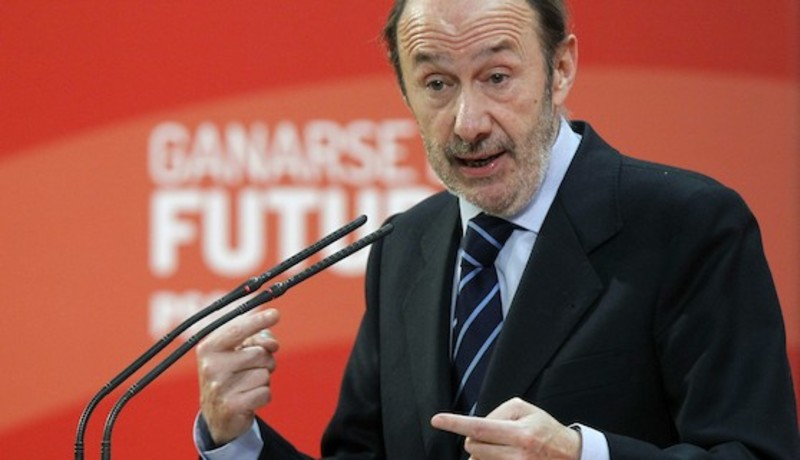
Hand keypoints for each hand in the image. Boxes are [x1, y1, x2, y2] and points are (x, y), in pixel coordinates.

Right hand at [196, 308, 280, 444]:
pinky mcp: (231, 406)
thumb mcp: (238, 353)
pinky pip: (265, 393)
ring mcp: (219, 388)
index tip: (276, 314)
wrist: (218, 415)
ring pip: (264, 374)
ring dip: (264, 380)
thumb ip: (256, 340)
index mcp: (209, 349)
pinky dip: (264, 396)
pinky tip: (250, 399)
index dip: (258, 321)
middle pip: (260, 353)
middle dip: (266, 360)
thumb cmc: (232, 375)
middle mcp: (211, 367)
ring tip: (248, 385)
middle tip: (254, 369)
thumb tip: (271, 344)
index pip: (237, 330)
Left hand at [431, 397, 580, 459]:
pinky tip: (499, 454)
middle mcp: (518, 454)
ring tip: (500, 447)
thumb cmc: (545, 430)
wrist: (570, 455)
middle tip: (490, 435)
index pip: (479, 427)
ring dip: (481, 453)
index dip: (455, 424)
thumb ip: (498, 413)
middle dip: (473, 439)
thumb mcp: (526, 410)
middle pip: (474, 447)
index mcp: (520, 433)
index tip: (437, 420)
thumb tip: (475, 428)